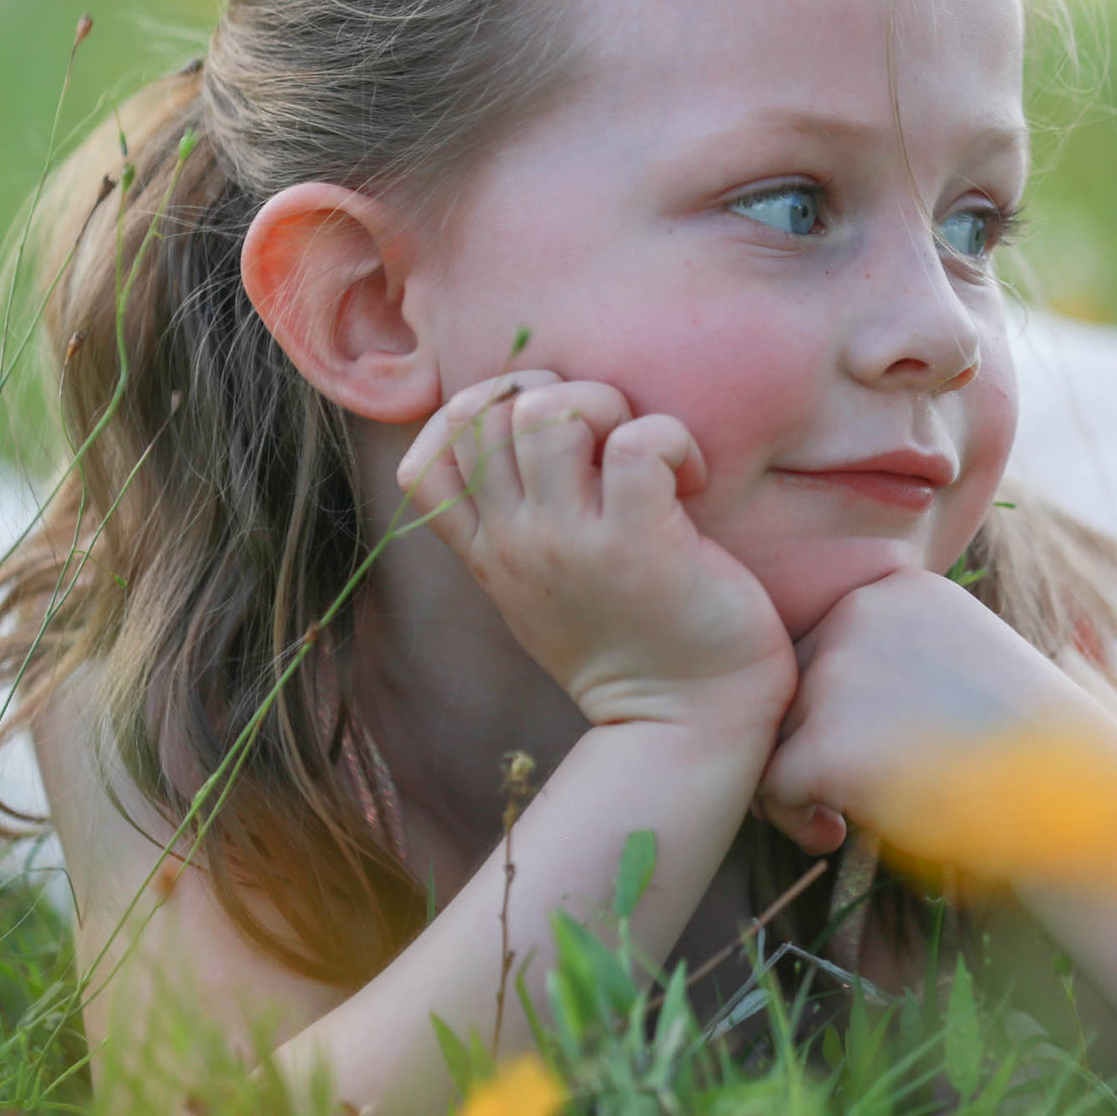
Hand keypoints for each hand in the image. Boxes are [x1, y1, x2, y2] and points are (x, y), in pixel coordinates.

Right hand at [397, 371, 796, 736]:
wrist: (689, 725)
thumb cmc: (634, 646)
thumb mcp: (544, 589)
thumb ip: (519, 524)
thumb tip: (524, 434)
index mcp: (491, 552)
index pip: (426, 459)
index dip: (472, 414)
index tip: (538, 431)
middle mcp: (518, 542)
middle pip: (483, 412)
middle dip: (550, 391)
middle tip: (605, 436)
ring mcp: (572, 542)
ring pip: (550, 411)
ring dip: (606, 405)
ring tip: (645, 453)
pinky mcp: (640, 541)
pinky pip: (638, 442)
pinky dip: (671, 438)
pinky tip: (690, 478)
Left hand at [755, 569, 1108, 854]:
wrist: (1074, 801)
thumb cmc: (1029, 750)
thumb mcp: (965, 660)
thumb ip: (897, 654)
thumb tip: (826, 697)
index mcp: (899, 587)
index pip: (825, 643)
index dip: (835, 706)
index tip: (878, 750)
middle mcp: (860, 611)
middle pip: (791, 682)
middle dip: (806, 741)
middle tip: (847, 794)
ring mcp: (839, 671)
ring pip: (775, 731)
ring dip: (797, 782)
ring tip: (843, 819)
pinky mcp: (825, 739)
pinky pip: (771, 783)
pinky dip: (792, 818)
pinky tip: (837, 835)